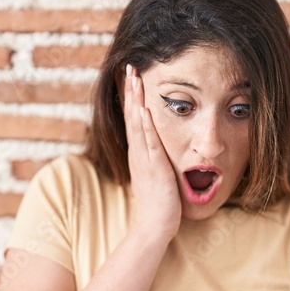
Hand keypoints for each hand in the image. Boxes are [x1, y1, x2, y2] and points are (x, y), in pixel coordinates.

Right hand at [123, 64, 181, 244]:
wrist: (155, 225)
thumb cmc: (160, 202)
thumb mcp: (158, 173)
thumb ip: (158, 159)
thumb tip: (161, 148)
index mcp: (139, 152)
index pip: (133, 118)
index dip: (130, 97)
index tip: (129, 76)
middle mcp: (137, 151)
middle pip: (131, 114)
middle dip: (129, 89)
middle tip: (127, 66)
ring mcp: (143, 158)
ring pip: (137, 122)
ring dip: (134, 99)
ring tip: (133, 77)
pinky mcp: (153, 166)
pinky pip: (147, 141)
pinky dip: (144, 124)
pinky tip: (142, 108)